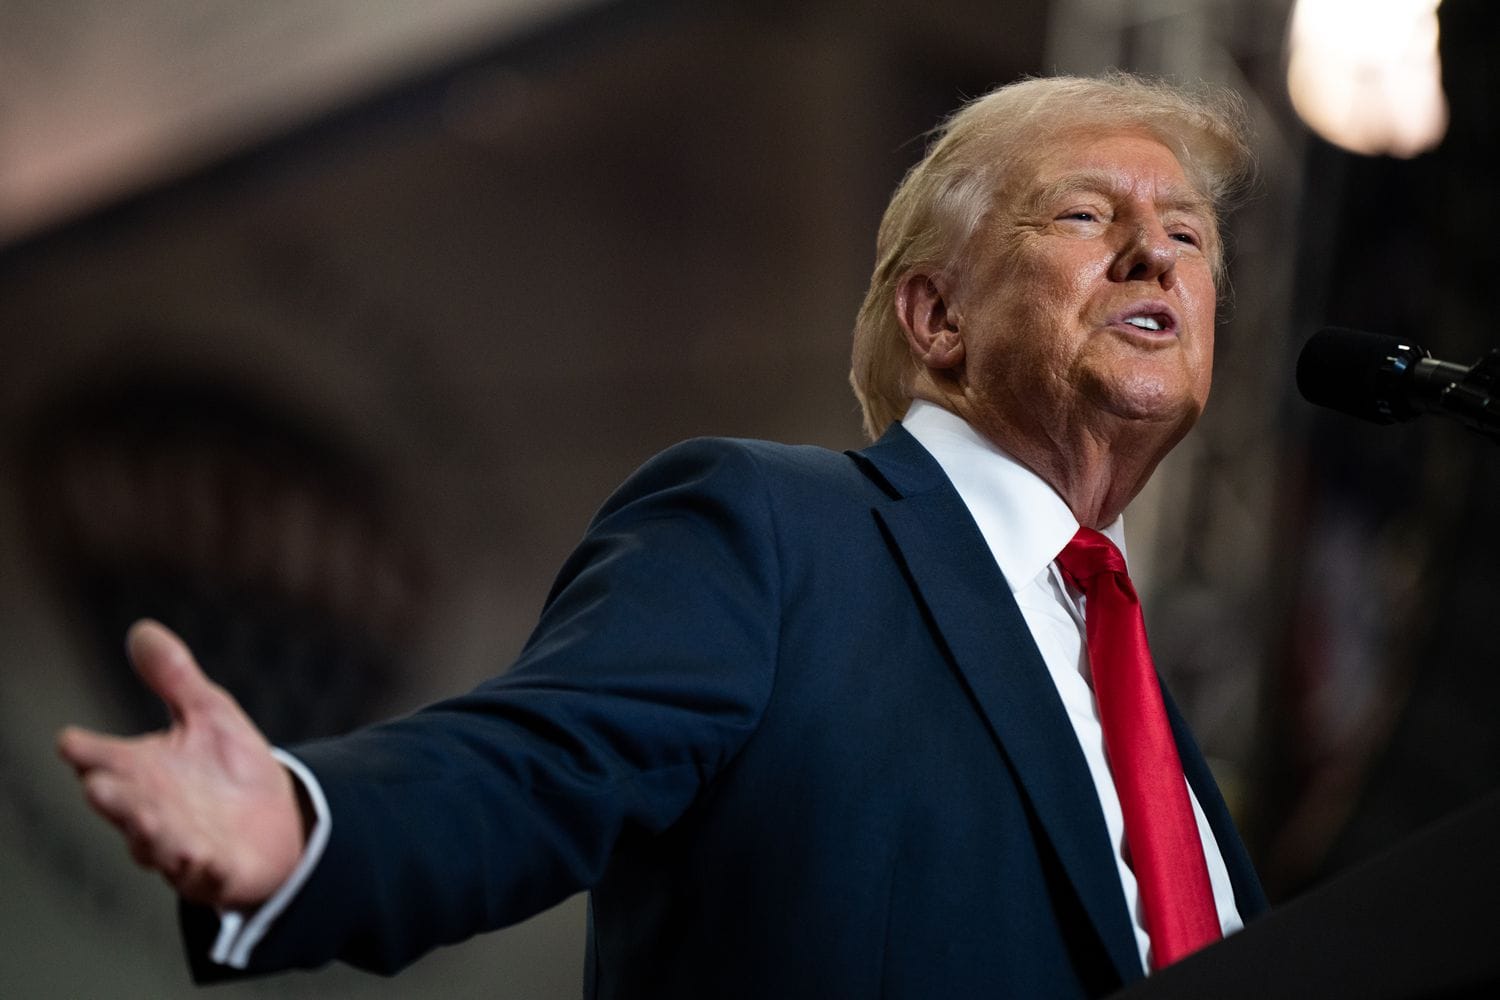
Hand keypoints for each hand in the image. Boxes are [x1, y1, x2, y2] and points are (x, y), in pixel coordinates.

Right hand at [57, 620, 306, 909]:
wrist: (280, 822)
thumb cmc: (230, 769)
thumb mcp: (209, 715)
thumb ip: (174, 679)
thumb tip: (142, 630)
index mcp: (141, 772)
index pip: (102, 761)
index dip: (86, 752)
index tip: (71, 741)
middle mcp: (151, 812)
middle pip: (123, 806)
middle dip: (113, 797)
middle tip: (98, 784)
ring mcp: (180, 846)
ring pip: (156, 844)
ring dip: (150, 833)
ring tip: (148, 818)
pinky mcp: (216, 873)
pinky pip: (206, 874)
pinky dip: (203, 867)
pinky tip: (203, 857)